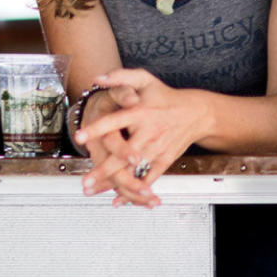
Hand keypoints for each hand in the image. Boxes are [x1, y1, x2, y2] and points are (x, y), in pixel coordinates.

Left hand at [77, 68, 204, 207]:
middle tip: (85, 180)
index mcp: (140, 112)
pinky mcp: (164, 160)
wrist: (195, 112)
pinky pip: (148, 179)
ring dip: (113, 183)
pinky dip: (135, 191)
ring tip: (93, 190)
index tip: (80, 137)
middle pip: (123, 154)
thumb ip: (120, 77)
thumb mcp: (144, 79)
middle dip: (104, 169)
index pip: (115, 121)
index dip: (97, 128)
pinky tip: (120, 199)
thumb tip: (97, 78)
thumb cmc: (165, 96)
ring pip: (133, 170)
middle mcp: (148, 132)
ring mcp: (156, 148)